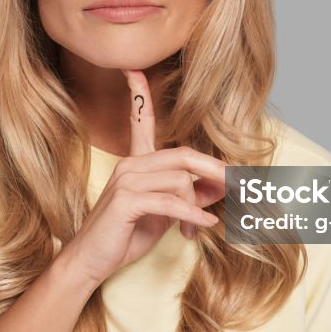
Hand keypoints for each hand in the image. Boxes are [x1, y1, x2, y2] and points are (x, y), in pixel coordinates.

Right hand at [59, 69, 225, 288]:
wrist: (91, 262)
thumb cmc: (125, 235)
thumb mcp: (163, 213)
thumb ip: (186, 195)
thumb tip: (219, 187)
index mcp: (135, 161)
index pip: (140, 121)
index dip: (138, 94)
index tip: (133, 69)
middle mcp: (130, 164)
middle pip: (183, 155)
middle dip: (215, 171)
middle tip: (239, 187)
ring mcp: (126, 180)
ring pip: (180, 181)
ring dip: (197, 207)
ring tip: (197, 228)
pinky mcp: (127, 200)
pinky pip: (171, 202)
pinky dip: (192, 214)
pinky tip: (202, 225)